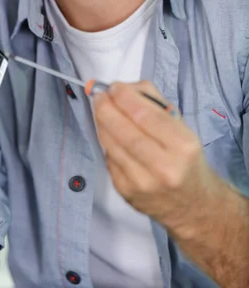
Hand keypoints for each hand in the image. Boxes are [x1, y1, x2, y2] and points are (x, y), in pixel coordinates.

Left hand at [93, 80, 221, 236]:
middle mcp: (164, 167)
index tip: (114, 86)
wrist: (192, 206)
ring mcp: (143, 183)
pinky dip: (106, 142)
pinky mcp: (126, 192)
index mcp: (183, 146)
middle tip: (100, 96)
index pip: (146, 116)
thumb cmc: (186, 159)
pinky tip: (109, 133)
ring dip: (102, 123)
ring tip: (100, 109)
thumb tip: (125, 89)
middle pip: (125, 131)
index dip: (125, 98)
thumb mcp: (183, 128)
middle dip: (107, 108)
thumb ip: (155, 104)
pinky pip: (109, 159)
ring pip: (112, 145)